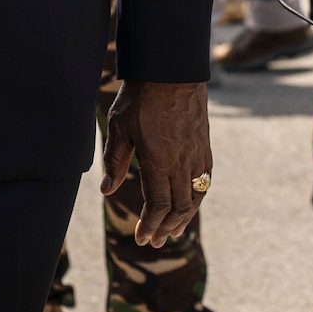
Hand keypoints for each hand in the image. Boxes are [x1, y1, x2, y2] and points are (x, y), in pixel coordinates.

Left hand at [100, 80, 211, 246]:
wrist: (171, 69)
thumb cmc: (140, 96)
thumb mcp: (119, 127)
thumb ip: (114, 160)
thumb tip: (106, 190)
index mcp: (159, 159)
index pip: (159, 204)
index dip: (151, 225)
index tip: (143, 238)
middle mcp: (182, 160)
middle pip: (179, 207)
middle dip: (166, 228)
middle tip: (155, 242)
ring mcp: (197, 153)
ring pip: (195, 196)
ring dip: (185, 217)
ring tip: (173, 232)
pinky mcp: (205, 145)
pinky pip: (205, 179)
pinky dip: (198, 197)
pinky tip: (190, 204)